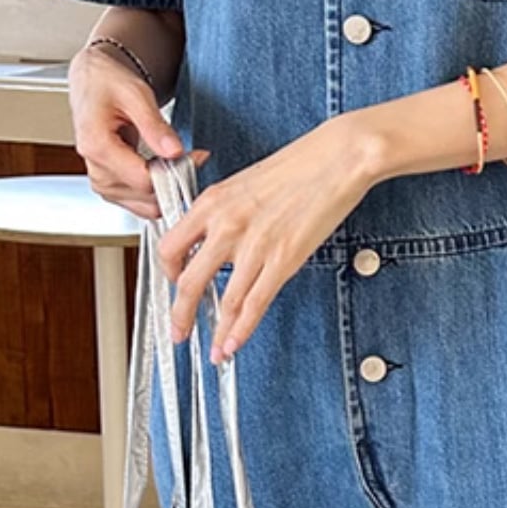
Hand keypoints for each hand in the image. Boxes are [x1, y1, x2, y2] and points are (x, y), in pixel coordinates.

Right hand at [68, 43, 204, 218]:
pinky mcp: (109, 187)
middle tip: (192, 157)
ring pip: (145, 206)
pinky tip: (166, 170)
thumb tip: (174, 152)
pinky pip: (140, 203)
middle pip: (146, 197)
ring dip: (168, 189)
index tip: (195, 156)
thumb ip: (155, 126)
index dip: (175, 172)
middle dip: (174, 181)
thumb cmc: (108, 83)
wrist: (92, 83)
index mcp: (97, 146)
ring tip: (178, 161)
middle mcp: (96, 170)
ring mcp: (102, 182)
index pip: (144, 180)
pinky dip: (158, 192)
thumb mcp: (136, 95)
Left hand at [156, 114, 383, 362]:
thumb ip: (225, 212)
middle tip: (179, 331)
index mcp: (212, 202)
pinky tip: (235, 343)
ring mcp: (254, 245)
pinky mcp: (283, 259)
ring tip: (214, 350)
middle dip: (180, 315)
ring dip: (216, 332)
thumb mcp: (245, 182)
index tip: (174, 285)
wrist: (339, 157)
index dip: (167, 274)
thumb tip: (216, 239)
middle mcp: (226, 225)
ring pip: (223, 301)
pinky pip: (255, 304)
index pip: (169, 247)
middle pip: (188, 282)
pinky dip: (241, 330)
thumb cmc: (301, 164)